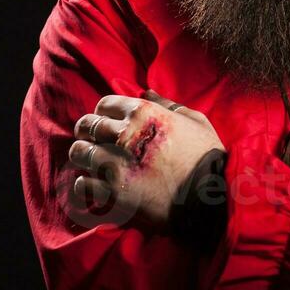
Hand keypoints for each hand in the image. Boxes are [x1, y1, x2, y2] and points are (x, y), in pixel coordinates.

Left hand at [69, 90, 225, 226]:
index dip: (103, 113)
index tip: (106, 123)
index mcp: (143, 113)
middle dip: (87, 132)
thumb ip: (167, 104)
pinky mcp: (112, 193)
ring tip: (92, 164)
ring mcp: (115, 164)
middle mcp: (124, 134)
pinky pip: (82, 183)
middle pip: (86, 125)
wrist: (211, 198)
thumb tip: (145, 92)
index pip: (104, 104)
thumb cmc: (207, 157)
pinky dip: (84, 184)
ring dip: (83, 157)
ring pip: (79, 152)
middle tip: (93, 142)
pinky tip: (94, 185)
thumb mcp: (194, 121)